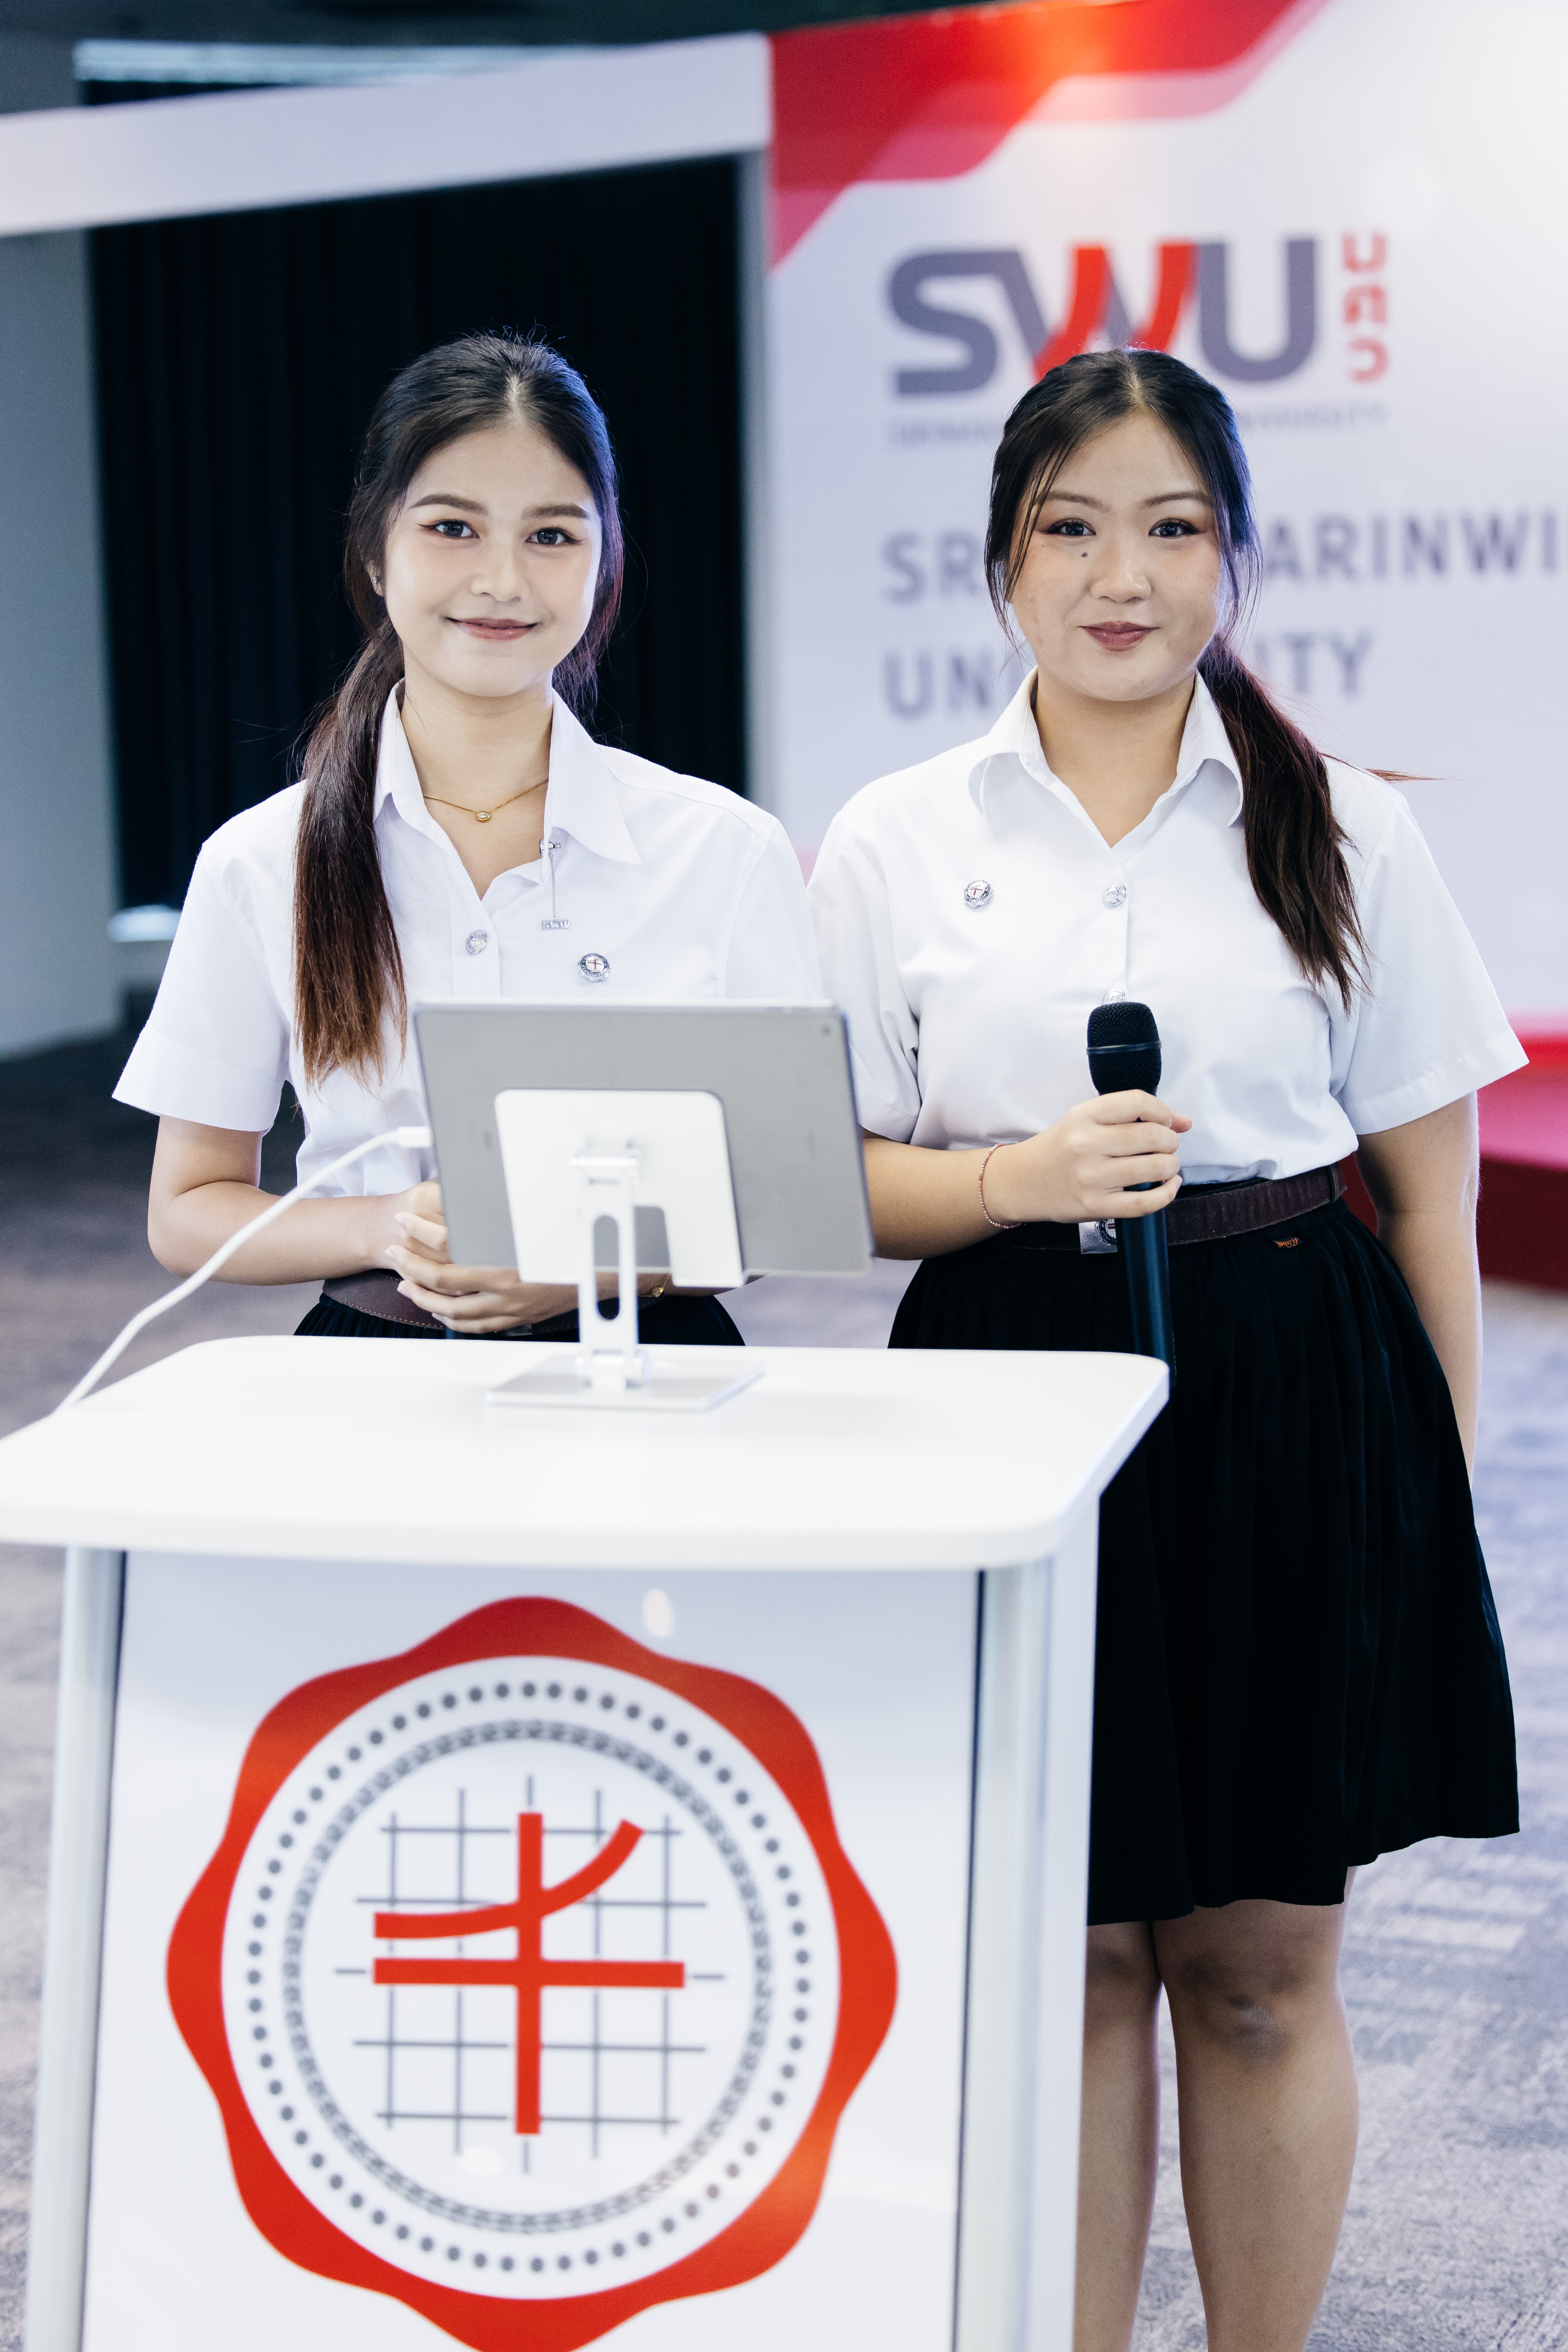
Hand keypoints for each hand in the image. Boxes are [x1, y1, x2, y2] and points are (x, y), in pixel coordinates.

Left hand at [382, 1181, 579, 1334]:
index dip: (420, 1233)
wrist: (605, 1273)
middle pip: (441, 1283)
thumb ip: (498, 1216)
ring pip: (452, 1311)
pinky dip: (451, 1320)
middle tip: (395, 1254)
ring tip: (407, 1285)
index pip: (448, 1247)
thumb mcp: (534, 1223)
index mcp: (506, 1260)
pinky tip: (440, 1312)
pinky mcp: (514, 1319)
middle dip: (410, 1267)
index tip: (406, 1220)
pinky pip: (473, 1326)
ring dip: (424, 1298)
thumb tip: (469, 1199)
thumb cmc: (575, 1244)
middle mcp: (504, 1288)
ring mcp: (508, 1308)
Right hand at [982, 1091, 1191, 1226]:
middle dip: (1170, 1141)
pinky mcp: (1095, 1207)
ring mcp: (1090, 1178)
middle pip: (1153, 1136)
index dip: (1163, 1111)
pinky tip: (1168, 1186)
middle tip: (1165, 1146)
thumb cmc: (1059, 1150)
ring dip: (1171, 1166)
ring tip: (1164, 1166)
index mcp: (1083, 1116)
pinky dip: (1167, 1194)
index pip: (1139, 1102)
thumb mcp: (1086, 1122)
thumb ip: (1133, 1117)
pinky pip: (1146, 1202)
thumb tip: (1184, 1122)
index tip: (1164, 1121)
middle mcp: (1086, 1144)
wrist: (1021, 1182)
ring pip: (1156, 1168)